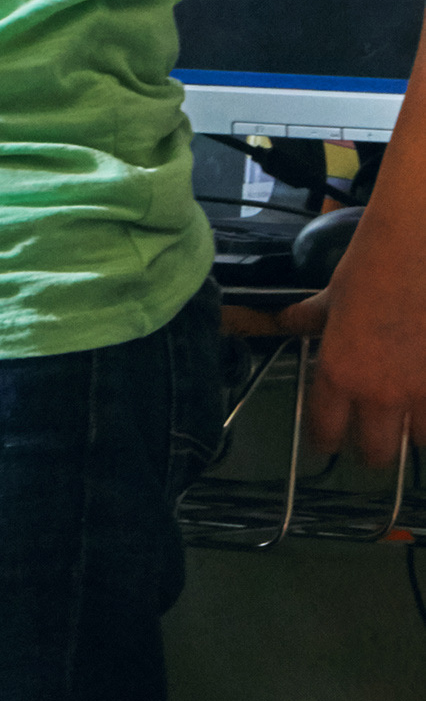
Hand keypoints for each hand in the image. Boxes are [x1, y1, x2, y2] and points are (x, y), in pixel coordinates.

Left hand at [286, 203, 421, 472]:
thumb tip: (288, 322)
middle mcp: (381, 393)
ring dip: (415, 432)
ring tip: (412, 416)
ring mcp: (425, 392)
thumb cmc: (375, 264)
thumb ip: (311, 320)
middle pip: (376, 454)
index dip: (326, 441)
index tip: (328, 442)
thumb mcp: (334, 295)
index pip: (325, 432)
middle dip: (373, 450)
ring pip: (420, 441)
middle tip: (376, 437)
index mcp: (339, 374)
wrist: (422, 246)